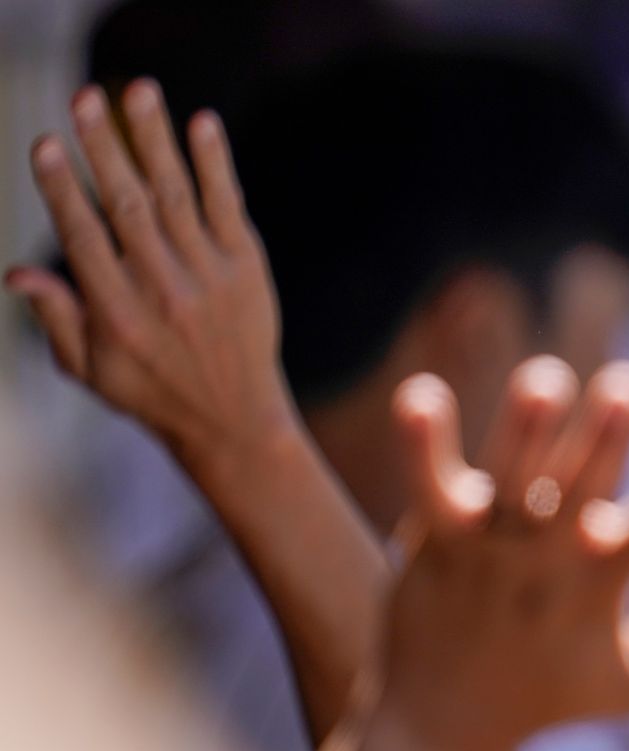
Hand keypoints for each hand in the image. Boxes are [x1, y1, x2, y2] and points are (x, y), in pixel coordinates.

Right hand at [5, 81, 299, 473]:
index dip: (62, 189)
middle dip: (105, 149)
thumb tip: (14, 272)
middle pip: (128, 207)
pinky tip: (202, 123)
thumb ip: (55, 317)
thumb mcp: (90, 369)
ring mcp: (209, 277)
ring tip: (138, 90)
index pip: (84, 239)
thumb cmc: (151, 393)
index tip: (45, 144)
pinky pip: (228, 207)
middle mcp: (163, 291)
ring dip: (156, 140)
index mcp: (116, 314)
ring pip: (177, 196)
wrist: (237, 423)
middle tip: (84, 96)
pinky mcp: (247, 269)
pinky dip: (216, 164)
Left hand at [377, 356, 628, 750]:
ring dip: (523, 429)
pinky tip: (421, 396)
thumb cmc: (553, 694)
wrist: (442, 725)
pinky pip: (426, 484)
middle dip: (603, 438)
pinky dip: (422, 445)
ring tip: (545, 380)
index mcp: (599, 585)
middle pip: (580, 488)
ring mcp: (488, 545)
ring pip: (509, 477)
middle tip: (628, 385)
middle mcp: (546, 559)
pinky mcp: (435, 536)